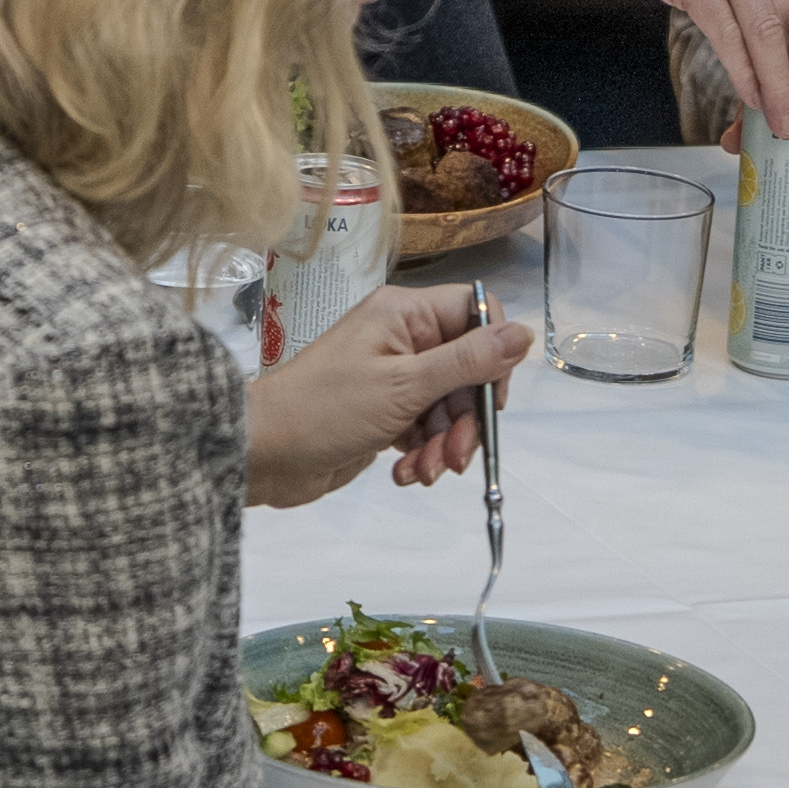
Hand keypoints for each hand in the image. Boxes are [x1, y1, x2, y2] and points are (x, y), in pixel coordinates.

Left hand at [243, 283, 539, 507]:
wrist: (263, 455)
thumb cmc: (327, 410)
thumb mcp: (405, 386)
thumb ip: (468, 361)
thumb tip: (526, 332)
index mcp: (405, 313)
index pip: (475, 314)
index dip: (492, 355)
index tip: (489, 397)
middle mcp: (402, 337)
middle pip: (466, 370)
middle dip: (466, 419)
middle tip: (455, 458)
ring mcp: (391, 377)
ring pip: (448, 406)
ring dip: (444, 444)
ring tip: (422, 472)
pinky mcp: (382, 413)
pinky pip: (424, 428)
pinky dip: (421, 453)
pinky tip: (404, 474)